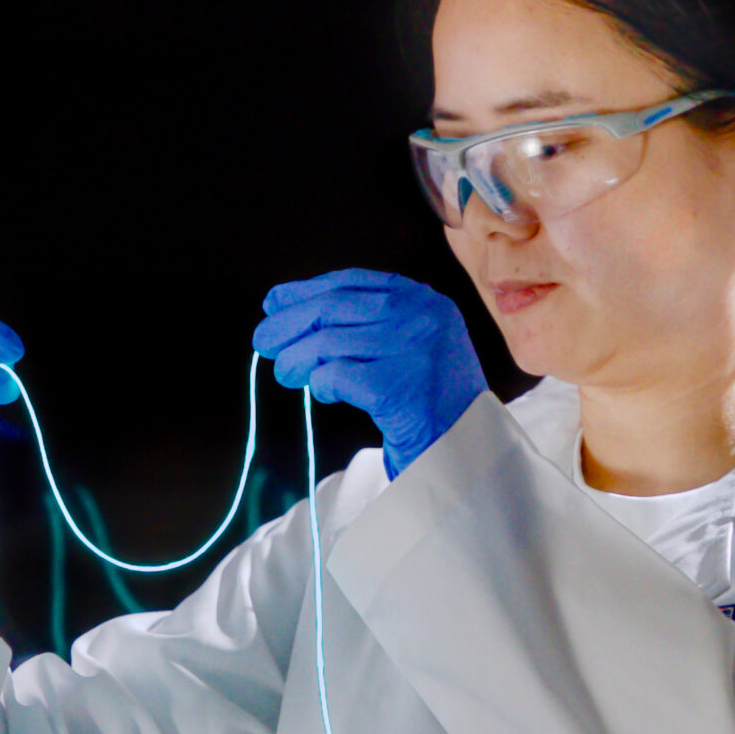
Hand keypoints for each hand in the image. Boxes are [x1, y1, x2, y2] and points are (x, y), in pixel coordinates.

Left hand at [252, 268, 485, 477]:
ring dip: (296, 358)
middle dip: (289, 323)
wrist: (471, 451)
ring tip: (285, 372)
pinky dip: (320, 383)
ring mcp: (415, 349)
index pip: (353, 282)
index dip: (306, 289)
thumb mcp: (415, 345)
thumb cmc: (436, 401)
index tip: (275, 300)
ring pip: (329, 342)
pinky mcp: (400, 387)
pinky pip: (337, 376)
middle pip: (335, 307)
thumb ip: (372, 324)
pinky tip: (320, 391)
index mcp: (426, 300)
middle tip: (263, 340)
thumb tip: (295, 311)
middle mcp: (424, 316)